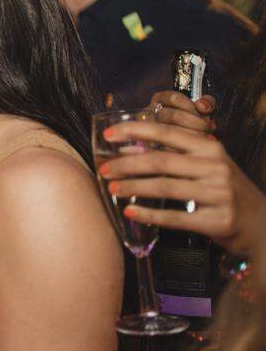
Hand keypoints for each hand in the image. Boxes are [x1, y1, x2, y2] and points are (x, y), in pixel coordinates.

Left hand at [101, 96, 265, 256]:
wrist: (261, 223)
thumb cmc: (225, 189)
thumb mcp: (208, 164)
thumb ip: (177, 154)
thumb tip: (129, 148)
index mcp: (211, 148)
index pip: (167, 133)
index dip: (135, 132)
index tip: (109, 134)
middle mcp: (215, 168)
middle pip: (160, 161)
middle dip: (126, 164)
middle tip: (104, 169)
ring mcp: (218, 194)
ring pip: (164, 187)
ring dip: (133, 187)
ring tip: (112, 188)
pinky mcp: (217, 220)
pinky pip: (175, 217)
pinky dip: (149, 214)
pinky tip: (130, 211)